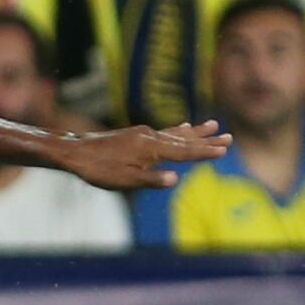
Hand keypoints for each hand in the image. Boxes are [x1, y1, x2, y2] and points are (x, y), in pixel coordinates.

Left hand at [57, 120, 231, 190]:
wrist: (74, 152)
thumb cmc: (98, 169)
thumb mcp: (124, 180)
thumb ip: (151, 180)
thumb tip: (175, 179)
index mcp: (151, 148)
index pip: (184, 152)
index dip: (204, 152)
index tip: (225, 150)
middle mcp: (151, 136)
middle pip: (184, 139)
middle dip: (207, 140)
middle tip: (229, 137)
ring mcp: (143, 133)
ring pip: (176, 132)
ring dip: (195, 131)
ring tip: (213, 125)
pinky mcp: (136, 134)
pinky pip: (164, 131)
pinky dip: (178, 130)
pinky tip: (183, 126)